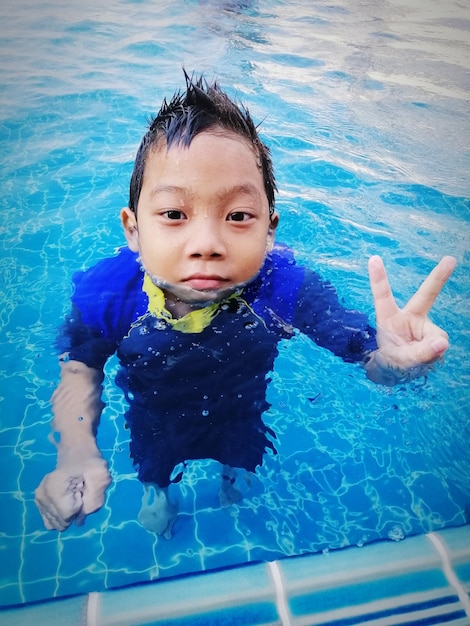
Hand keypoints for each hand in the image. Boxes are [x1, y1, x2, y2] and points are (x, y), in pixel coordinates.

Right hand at [35, 454, 110, 530]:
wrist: (77, 450)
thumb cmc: (90, 463)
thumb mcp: (101, 478)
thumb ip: (94, 501)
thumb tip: (78, 521)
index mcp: (55, 487)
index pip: (67, 515)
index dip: (80, 507)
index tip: (82, 490)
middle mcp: (42, 494)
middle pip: (61, 521)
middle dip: (74, 512)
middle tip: (79, 492)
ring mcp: (39, 498)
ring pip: (55, 523)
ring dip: (68, 513)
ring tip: (74, 495)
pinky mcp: (39, 501)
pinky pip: (50, 520)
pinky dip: (62, 514)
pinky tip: (67, 500)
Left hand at [367, 255, 455, 378]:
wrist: (398, 371)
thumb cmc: (392, 361)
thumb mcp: (399, 361)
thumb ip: (419, 353)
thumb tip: (442, 343)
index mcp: (388, 318)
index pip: (383, 296)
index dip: (378, 278)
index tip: (373, 258)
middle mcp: (408, 318)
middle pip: (426, 295)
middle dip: (439, 277)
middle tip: (450, 259)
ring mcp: (423, 326)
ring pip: (435, 337)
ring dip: (429, 351)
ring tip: (415, 359)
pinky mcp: (434, 336)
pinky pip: (440, 345)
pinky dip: (434, 354)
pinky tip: (425, 359)